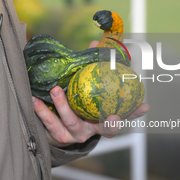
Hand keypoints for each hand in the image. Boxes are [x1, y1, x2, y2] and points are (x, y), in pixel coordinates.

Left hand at [32, 41, 149, 147]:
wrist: (58, 129)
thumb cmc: (77, 104)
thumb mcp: (88, 91)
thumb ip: (94, 69)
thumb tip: (94, 43)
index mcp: (103, 120)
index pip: (124, 117)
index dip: (135, 113)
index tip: (144, 105)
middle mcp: (92, 130)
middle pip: (104, 128)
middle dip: (110, 123)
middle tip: (113, 115)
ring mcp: (75, 134)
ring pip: (72, 121)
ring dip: (64, 106)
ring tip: (56, 90)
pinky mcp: (58, 136)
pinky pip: (50, 123)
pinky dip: (42, 110)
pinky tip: (35, 99)